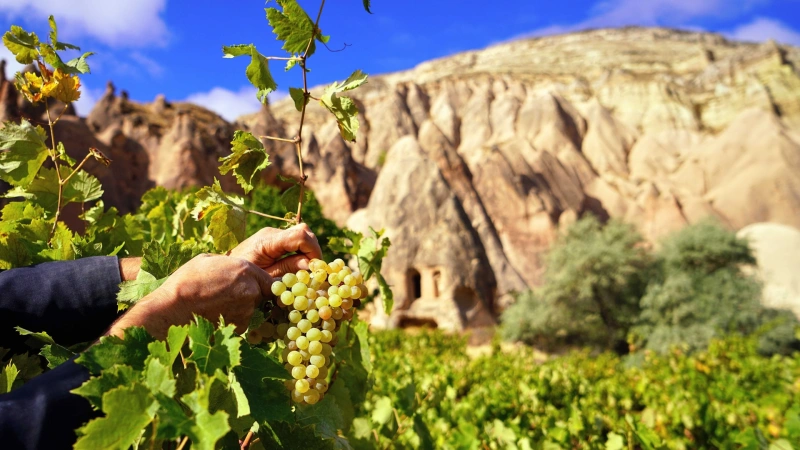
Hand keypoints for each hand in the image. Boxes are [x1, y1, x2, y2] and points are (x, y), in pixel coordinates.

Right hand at [108, 254, 270, 338]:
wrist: (172, 308)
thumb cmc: (186, 281)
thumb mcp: (208, 260)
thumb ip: (229, 264)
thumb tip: (234, 268)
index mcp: (246, 271)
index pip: (270, 281)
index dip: (262, 285)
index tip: (255, 287)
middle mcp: (251, 291)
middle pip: (261, 295)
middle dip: (251, 296)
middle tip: (229, 296)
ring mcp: (246, 311)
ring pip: (251, 310)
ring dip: (240, 309)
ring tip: (217, 306)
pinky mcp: (238, 328)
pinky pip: (241, 323)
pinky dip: (232, 321)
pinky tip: (215, 316)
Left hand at [229, 223, 322, 276]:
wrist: (223, 272)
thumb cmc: (242, 278)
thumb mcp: (266, 278)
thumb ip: (287, 270)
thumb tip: (309, 264)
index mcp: (268, 241)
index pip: (300, 235)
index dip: (313, 250)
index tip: (316, 268)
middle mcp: (272, 232)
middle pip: (304, 231)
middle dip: (313, 250)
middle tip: (313, 270)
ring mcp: (273, 234)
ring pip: (302, 234)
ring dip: (308, 251)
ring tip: (305, 270)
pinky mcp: (274, 239)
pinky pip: (294, 240)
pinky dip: (301, 251)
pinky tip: (297, 266)